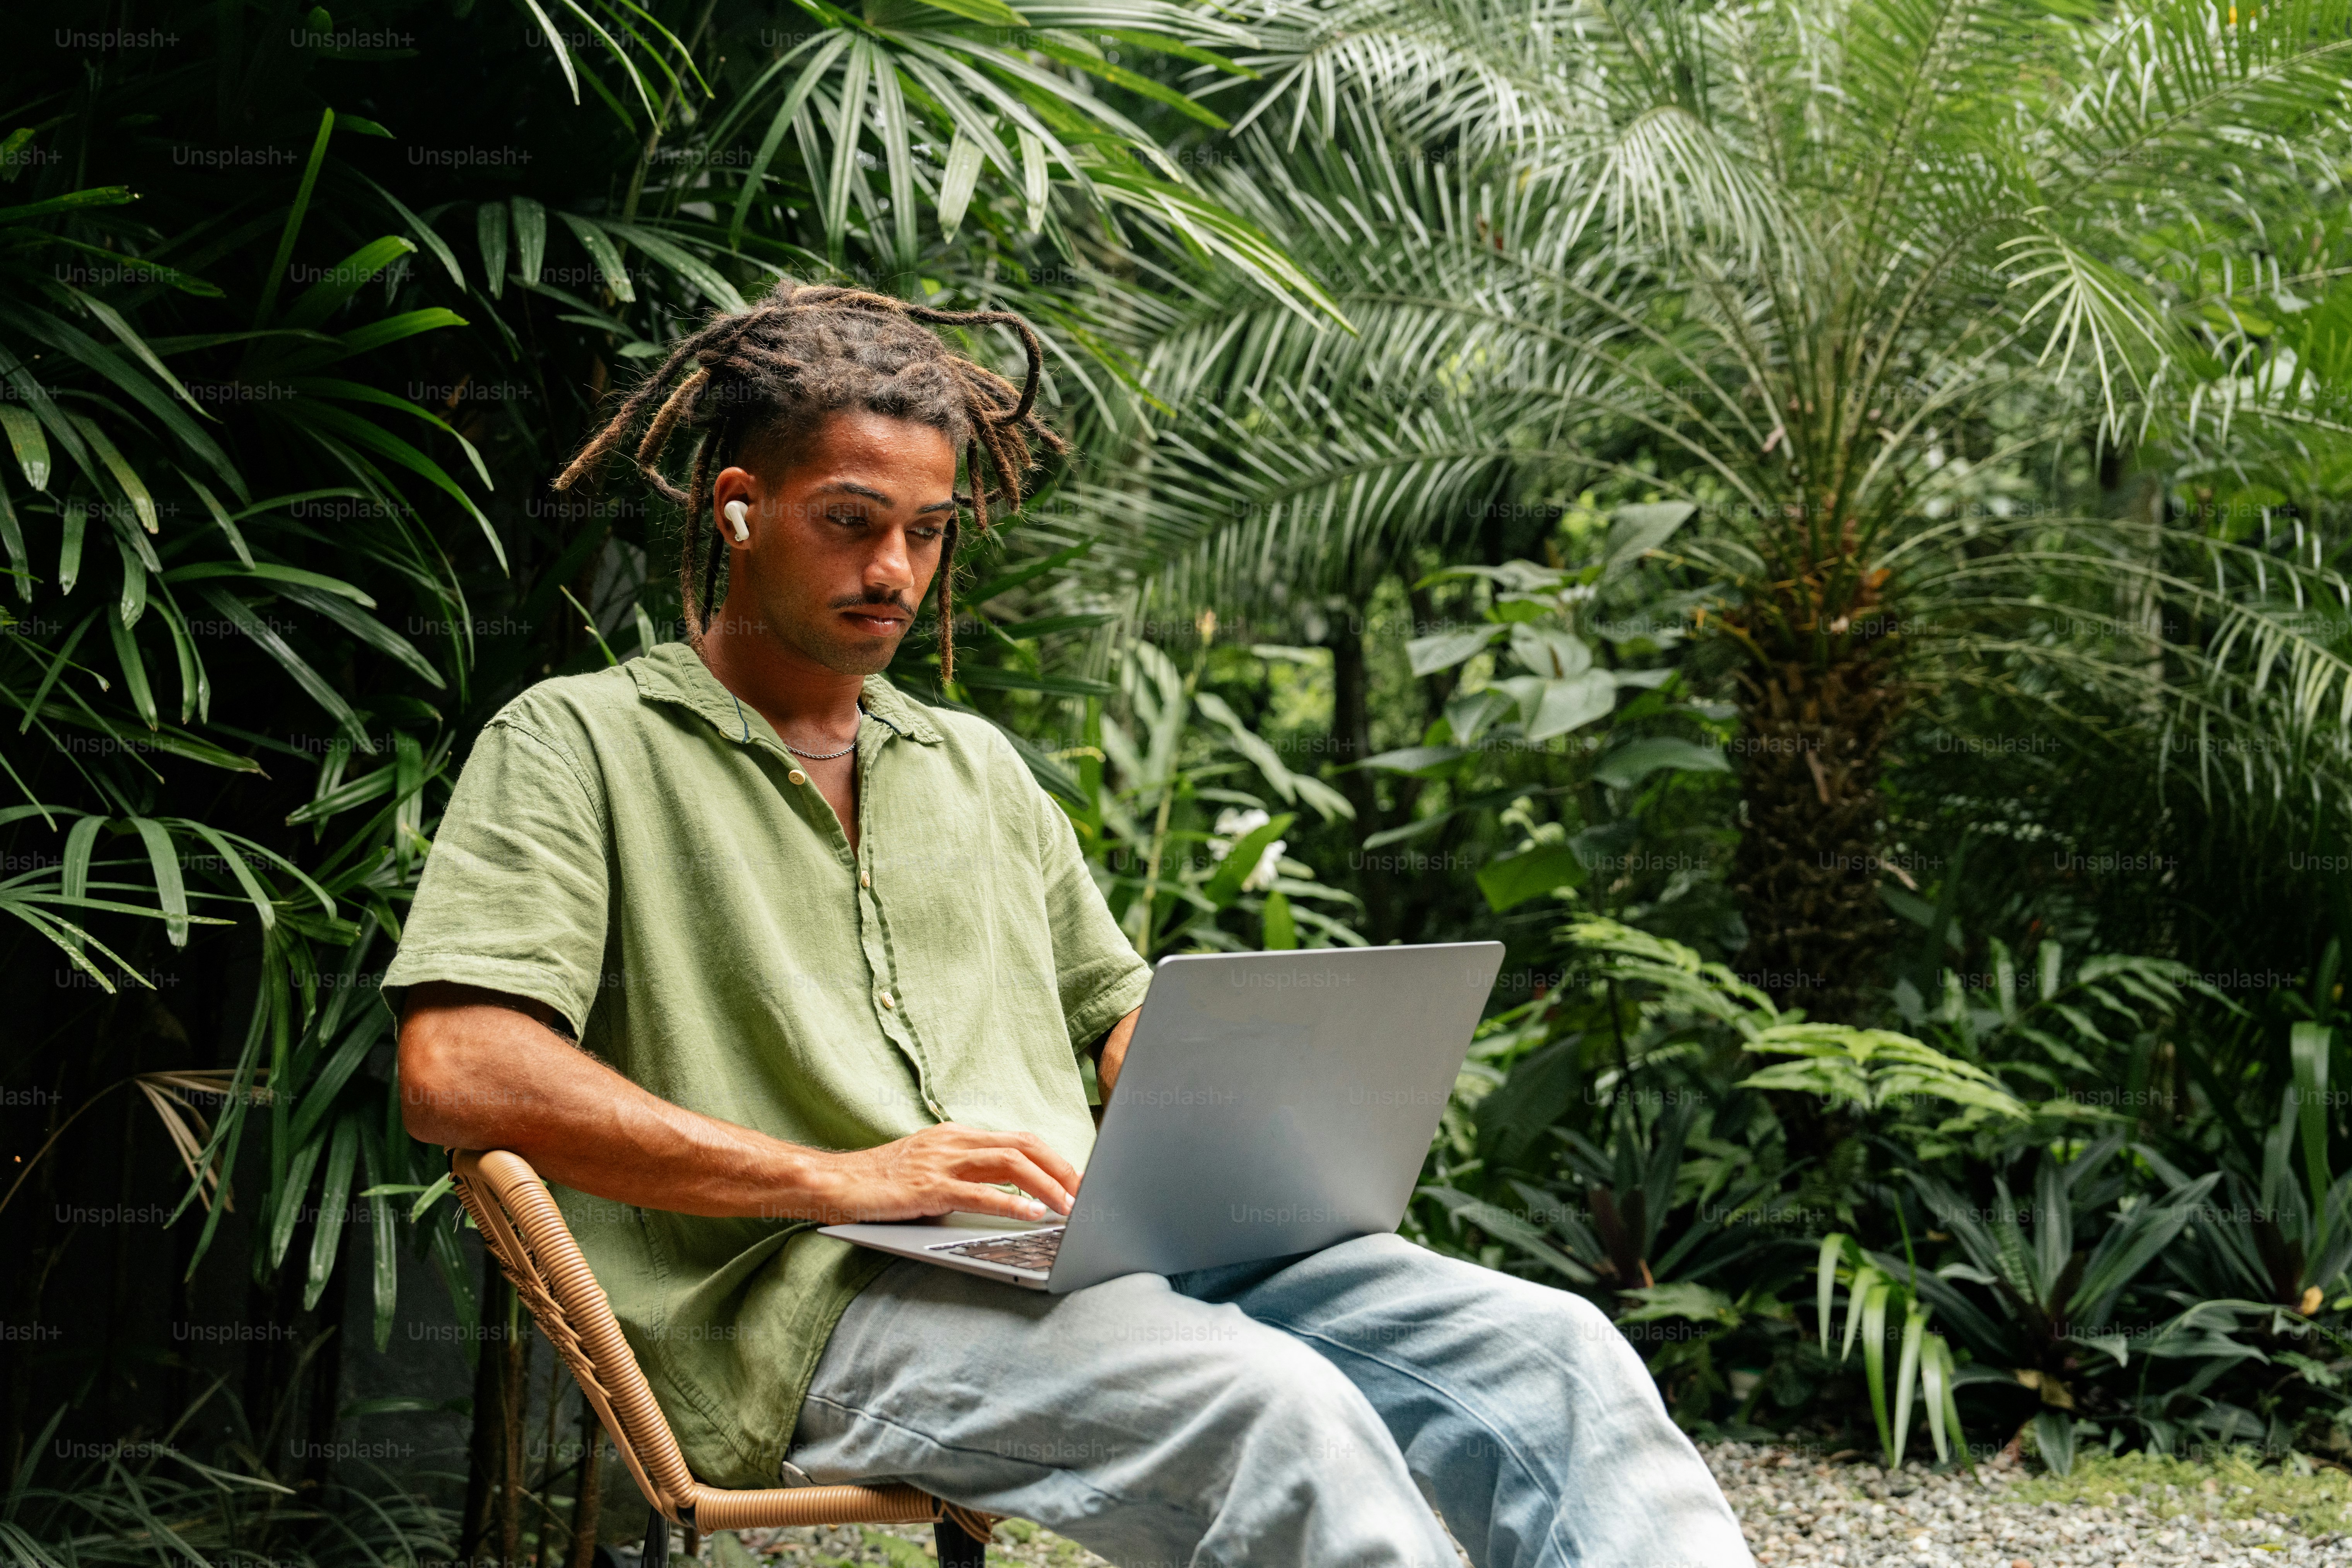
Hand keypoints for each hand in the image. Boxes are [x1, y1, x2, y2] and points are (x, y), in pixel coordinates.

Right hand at [810, 1123, 1079, 1224]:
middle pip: (1024, 1146)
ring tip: (1071, 1207)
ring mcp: (942, 1162)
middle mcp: (955, 1141)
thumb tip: (1011, 1194)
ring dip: (1048, 1187)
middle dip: (1062, 1169)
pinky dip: (1012, 1204)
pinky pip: (981, 1193)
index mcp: (958, 1136)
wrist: (835, 1182)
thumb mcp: (932, 1169)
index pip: (1019, 1140)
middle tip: (1087, 1192)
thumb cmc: (883, 1181)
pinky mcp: (928, 1188)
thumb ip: (967, 1175)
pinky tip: (1033, 1216)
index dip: (1055, 1158)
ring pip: (1011, 1165)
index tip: (1079, 1178)